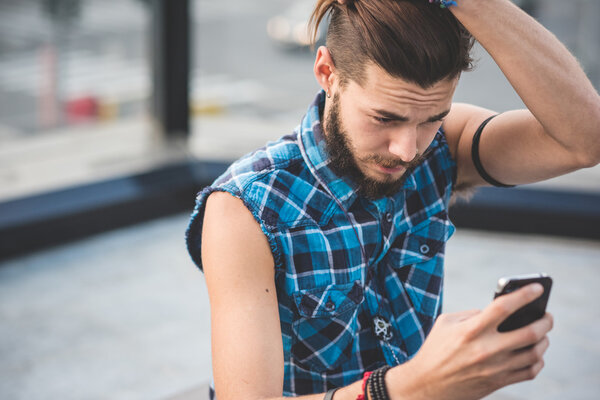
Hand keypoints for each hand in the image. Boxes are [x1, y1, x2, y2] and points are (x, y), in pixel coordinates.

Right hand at [388, 284, 552, 399]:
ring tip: (542, 334)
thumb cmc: (435, 349)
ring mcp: (495, 368)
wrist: (428, 385)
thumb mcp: (446, 323)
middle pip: (529, 332)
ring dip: (544, 341)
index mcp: (471, 330)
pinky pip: (529, 371)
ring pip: (534, 353)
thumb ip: (473, 314)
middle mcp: (486, 349)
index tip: (537, 288)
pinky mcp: (498, 382)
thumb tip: (498, 312)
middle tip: (547, 315)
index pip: (504, 307)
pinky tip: (534, 354)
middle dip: (545, 321)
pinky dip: (538, 361)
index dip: (524, 294)